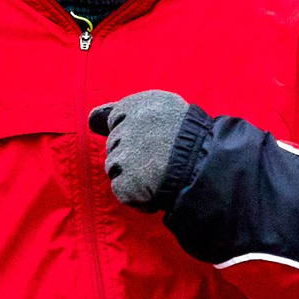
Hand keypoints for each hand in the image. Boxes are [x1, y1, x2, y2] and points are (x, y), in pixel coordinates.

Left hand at [88, 90, 196, 208]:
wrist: (206, 164)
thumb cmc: (191, 135)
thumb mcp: (164, 106)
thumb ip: (126, 111)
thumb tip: (92, 119)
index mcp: (134, 105)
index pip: (115, 117)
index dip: (130, 130)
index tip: (146, 138)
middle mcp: (123, 129)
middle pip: (114, 145)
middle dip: (132, 153)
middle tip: (159, 156)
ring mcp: (122, 158)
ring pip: (115, 167)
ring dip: (132, 173)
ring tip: (159, 172)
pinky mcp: (125, 183)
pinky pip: (121, 189)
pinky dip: (136, 193)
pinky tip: (155, 187)